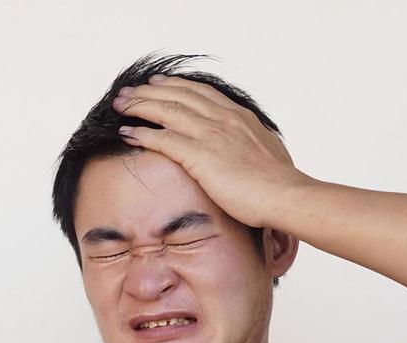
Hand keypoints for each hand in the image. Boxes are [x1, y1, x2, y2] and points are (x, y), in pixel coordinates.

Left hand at [112, 74, 310, 228]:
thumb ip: (253, 144)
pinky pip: (164, 139)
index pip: (201, 93)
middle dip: (149, 91)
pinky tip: (126, 132)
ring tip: (120, 105)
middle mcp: (223, 119)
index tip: (158, 83)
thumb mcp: (268, 153)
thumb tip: (251, 150)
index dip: (176, 86)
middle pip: (179, 96)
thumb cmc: (280, 184)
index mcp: (240, 117)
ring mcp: (212, 135)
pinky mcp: (201, 155)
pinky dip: (142, 133)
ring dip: (140, 105)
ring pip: (167, 111)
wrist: (286, 195)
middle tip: (129, 91)